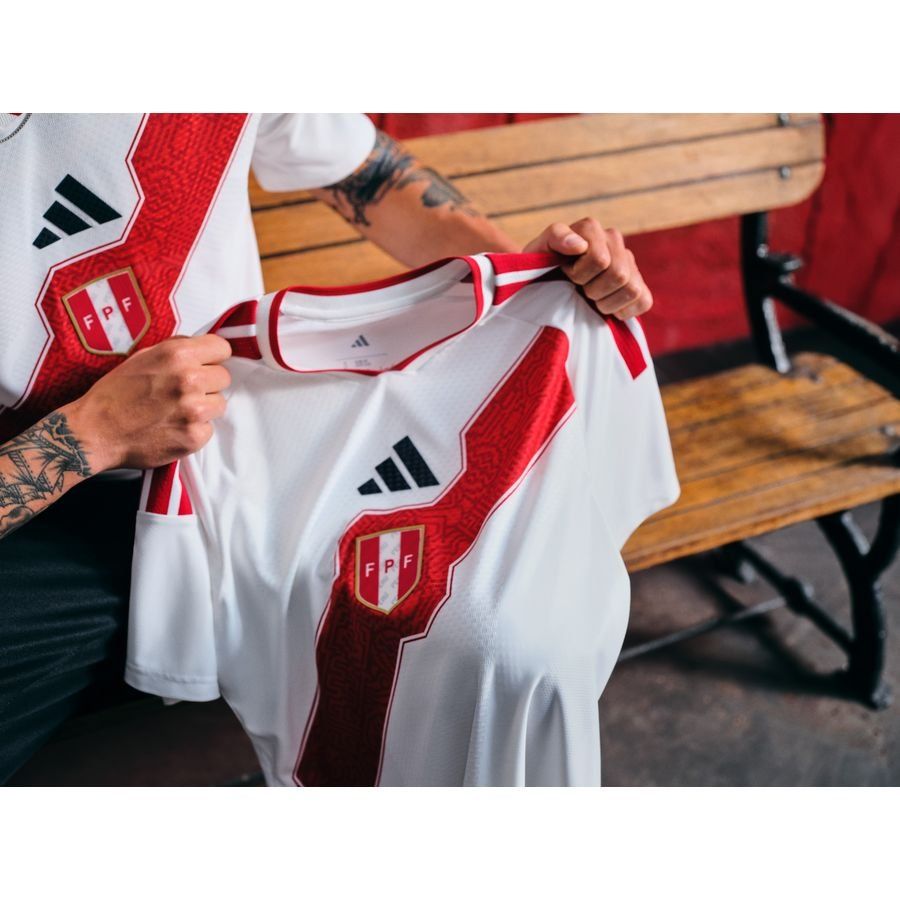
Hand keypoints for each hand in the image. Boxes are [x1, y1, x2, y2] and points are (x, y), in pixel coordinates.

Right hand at [61, 334, 232, 472]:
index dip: (213, 358)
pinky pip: (209, 429)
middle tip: (184, 392)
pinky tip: (173, 428)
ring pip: (219, 404)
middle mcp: (189, 380)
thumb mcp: (143, 357)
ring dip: (204, 408)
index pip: (222, 348)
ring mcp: (194, 410)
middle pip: (223, 377)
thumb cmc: (115, 393)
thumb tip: (202, 347)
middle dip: (208, 384)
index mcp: (178, 355)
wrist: (95, 431)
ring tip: (177, 411)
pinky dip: (194, 430)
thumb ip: (176, 349)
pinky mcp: (195, 436)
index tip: (205, 365)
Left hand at [522, 218, 652, 318]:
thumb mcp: (536, 253)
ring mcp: (628, 261)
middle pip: (618, 274)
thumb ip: (555, 237)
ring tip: (590, 298)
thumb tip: (579, 244)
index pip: (600, 259)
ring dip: (606, 302)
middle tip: (578, 290)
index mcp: (590, 228)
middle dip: (592, 290)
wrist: (546, 288)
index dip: (579, 275)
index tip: (565, 274)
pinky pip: (644, 301)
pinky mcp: (638, 284)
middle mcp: (613, 239)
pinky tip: (606, 306)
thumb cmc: (540, 271)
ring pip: (632, 289)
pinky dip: (623, 310)